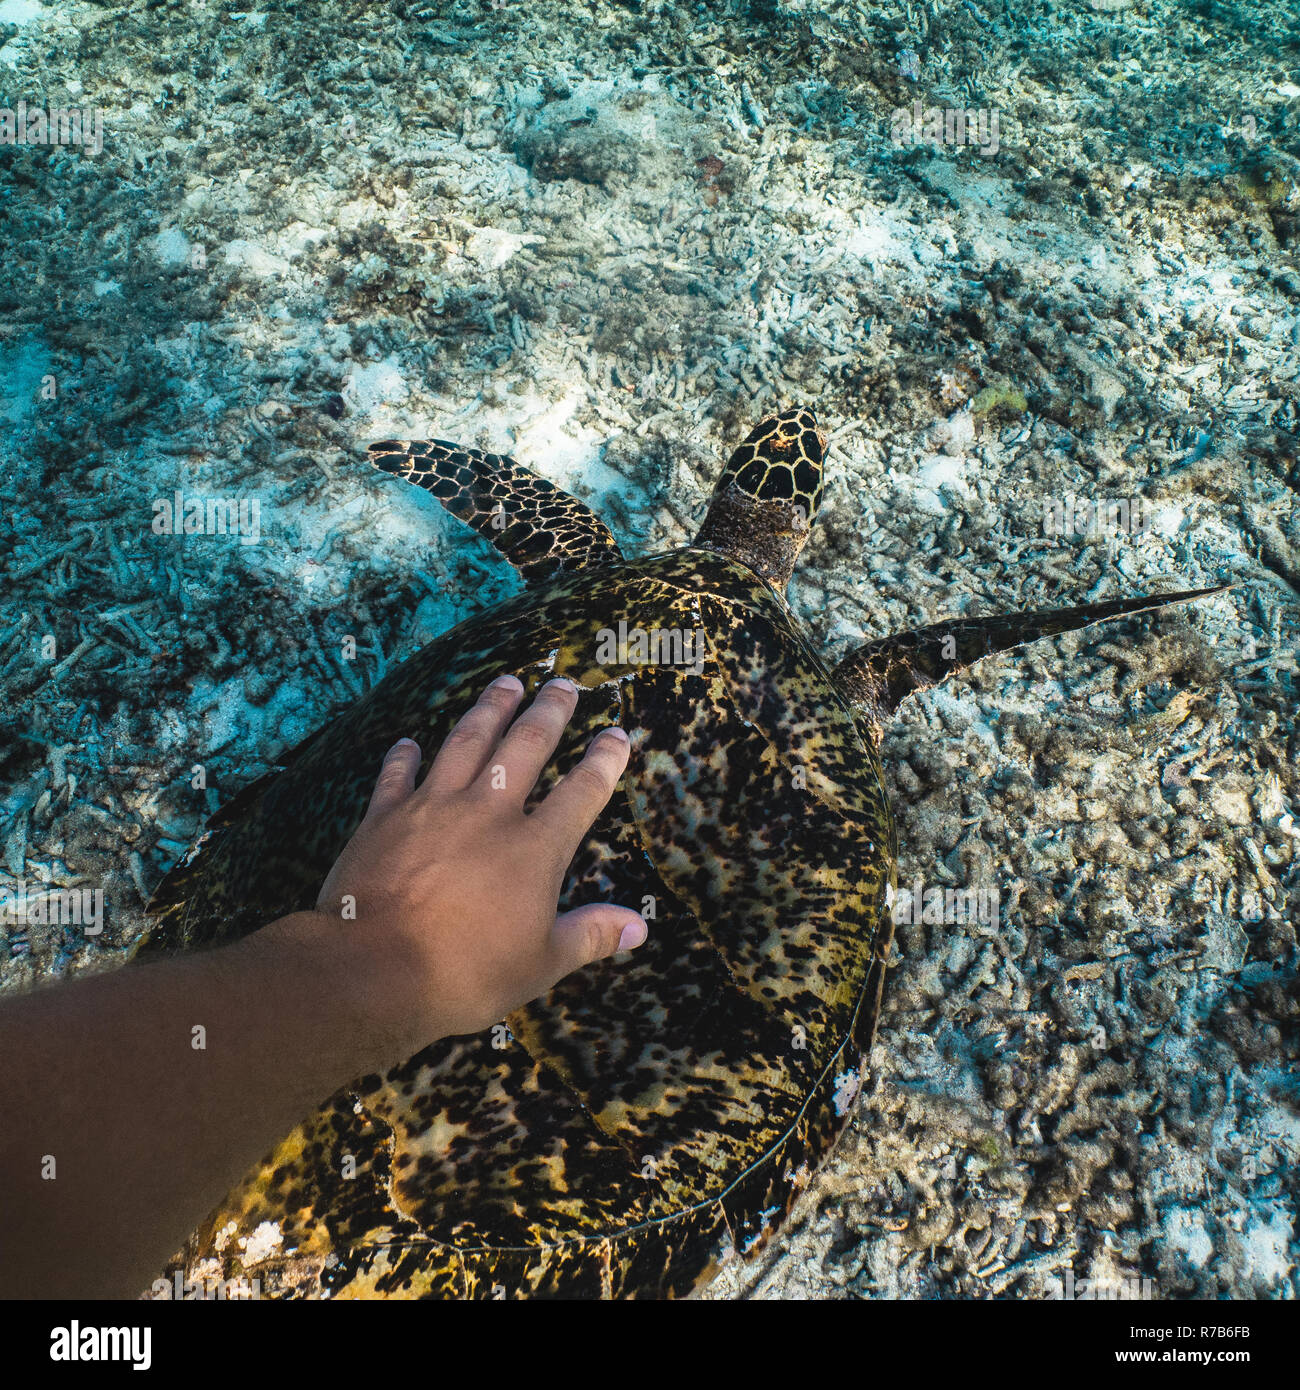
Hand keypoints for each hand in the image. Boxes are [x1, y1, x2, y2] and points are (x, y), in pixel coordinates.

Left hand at [310, 675, 646, 1043]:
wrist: (373, 968)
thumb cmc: (466, 973)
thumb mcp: (541, 963)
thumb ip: (590, 936)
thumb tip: (639, 926)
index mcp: (534, 849)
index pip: (581, 792)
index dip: (604, 761)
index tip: (617, 734)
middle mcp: (489, 813)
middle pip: (526, 747)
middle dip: (550, 712)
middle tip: (563, 684)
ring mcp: (434, 808)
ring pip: (467, 742)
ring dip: (489, 709)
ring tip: (505, 682)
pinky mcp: (385, 817)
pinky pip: (398, 775)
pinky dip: (404, 756)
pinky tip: (408, 742)